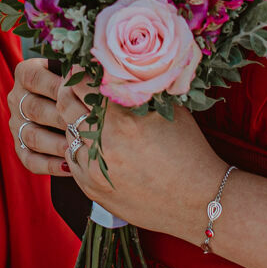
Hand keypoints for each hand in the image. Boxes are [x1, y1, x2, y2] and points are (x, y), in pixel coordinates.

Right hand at [9, 57, 76, 177]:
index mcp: (25, 74)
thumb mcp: (74, 73)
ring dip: (56, 144)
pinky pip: (30, 159)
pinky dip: (49, 165)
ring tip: (78, 148)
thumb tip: (91, 72)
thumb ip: (79, 72)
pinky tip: (69, 167)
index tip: (79, 94)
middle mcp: (16, 98)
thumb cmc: (78, 86)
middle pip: (34, 109)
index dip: (56, 87)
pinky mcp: (19, 147)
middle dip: (61, 118)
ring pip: (32, 136)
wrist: (69, 107)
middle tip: (84, 125)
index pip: (34, 78)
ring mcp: (16, 124)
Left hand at [55, 78, 228, 245]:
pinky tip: (92, 143)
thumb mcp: (168, 111)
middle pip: (66, 106)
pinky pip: (72, 160)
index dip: (80, 72)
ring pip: (67, 133)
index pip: (83, 85)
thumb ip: (138, 90)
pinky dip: (79, 148)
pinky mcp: (91, 190)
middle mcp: (102, 145)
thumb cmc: (189, 151)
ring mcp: (93, 171)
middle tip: (74, 85)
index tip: (81, 67)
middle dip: (69, 91)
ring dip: (75, 121)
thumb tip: (114, 70)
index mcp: (122, 121)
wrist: (199, 200)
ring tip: (88, 114)